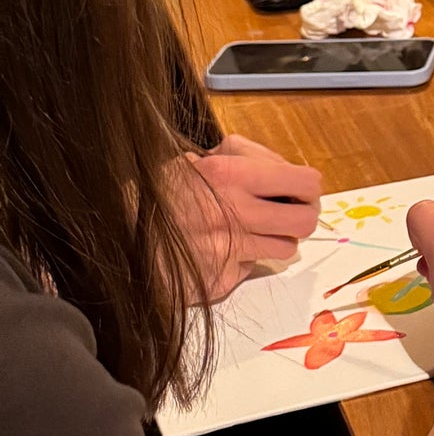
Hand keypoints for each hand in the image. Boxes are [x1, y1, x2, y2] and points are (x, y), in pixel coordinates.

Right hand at [168, 136, 322, 302]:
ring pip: (286, 248)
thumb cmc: (162, 193)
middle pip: (306, 221)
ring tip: (252, 229)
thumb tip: (287, 172)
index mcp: (231, 175)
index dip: (308, 186)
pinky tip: (225, 248)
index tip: (300, 189)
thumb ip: (247, 157)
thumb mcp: (200, 157)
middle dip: (303, 216)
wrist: (123, 233)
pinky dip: (246, 258)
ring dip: (276, 239)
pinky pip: (253, 267)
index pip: (306, 182)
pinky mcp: (221, 278)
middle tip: (291, 212)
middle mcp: (233, 214)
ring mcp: (228, 250)